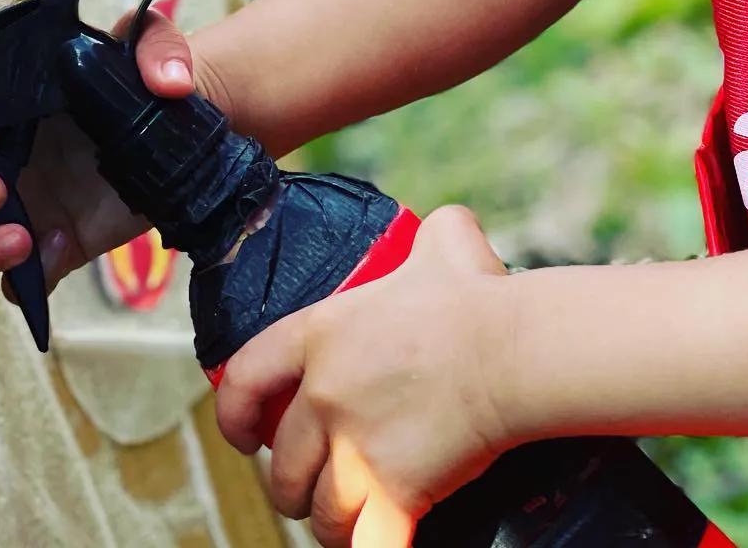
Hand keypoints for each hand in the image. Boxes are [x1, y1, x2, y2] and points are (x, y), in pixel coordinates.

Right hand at [0, 8, 219, 297]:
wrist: (193, 132)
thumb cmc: (152, 81)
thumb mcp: (154, 43)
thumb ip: (158, 45)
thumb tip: (168, 81)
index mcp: (3, 112)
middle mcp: (2, 160)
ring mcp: (27, 208)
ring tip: (21, 238)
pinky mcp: (58, 247)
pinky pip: (19, 283)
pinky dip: (26, 278)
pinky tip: (57, 248)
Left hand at [215, 207, 517, 547]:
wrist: (512, 354)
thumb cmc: (478, 298)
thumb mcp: (445, 241)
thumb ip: (431, 236)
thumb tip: (447, 230)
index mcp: (322, 334)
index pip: (247, 378)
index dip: (235, 415)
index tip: (242, 437)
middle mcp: (325, 395)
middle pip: (285, 464)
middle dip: (294, 485)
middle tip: (315, 486)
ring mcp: (355, 449)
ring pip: (321, 510)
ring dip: (332, 521)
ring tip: (349, 520)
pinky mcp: (393, 494)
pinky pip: (363, 543)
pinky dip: (365, 546)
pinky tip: (376, 539)